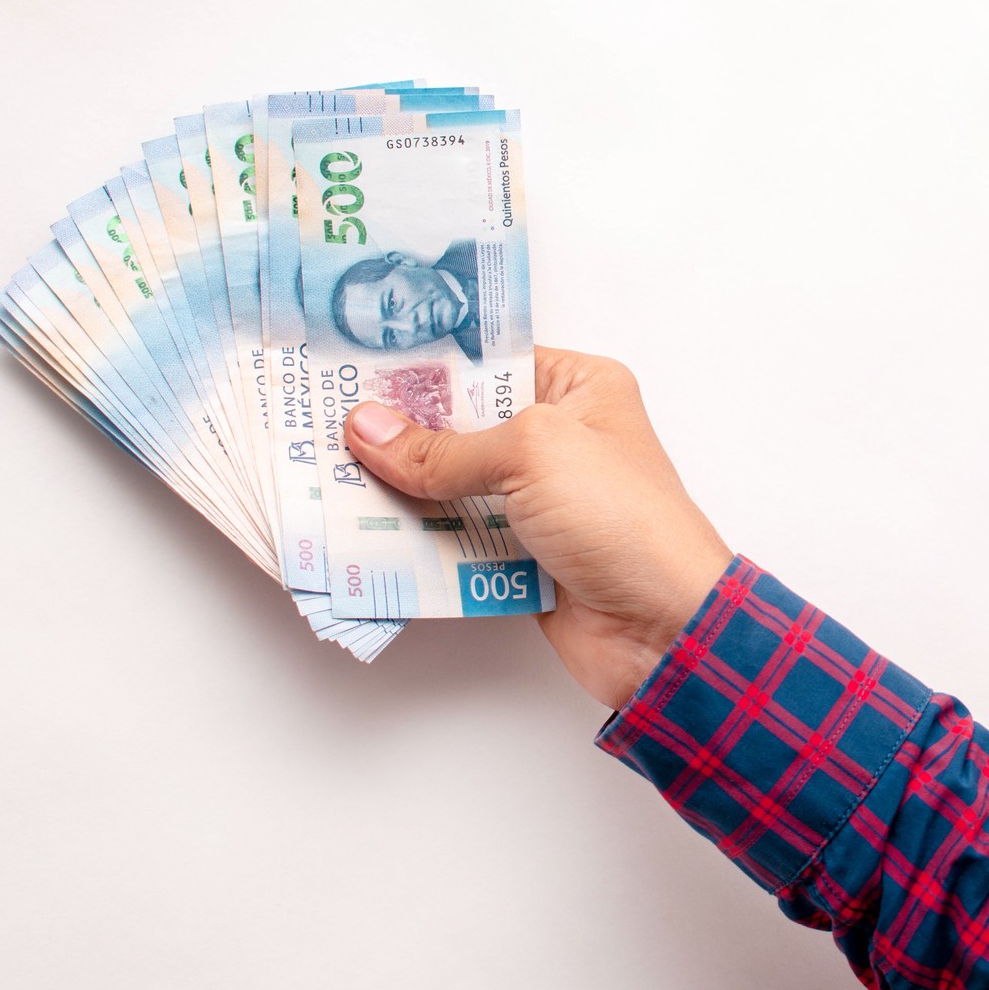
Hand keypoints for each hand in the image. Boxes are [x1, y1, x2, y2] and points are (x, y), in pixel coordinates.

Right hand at [343, 348, 731, 709]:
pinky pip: (457, 541)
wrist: (665, 628)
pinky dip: (418, 542)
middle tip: (323, 424)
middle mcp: (559, 439)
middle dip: (400, 432)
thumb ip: (444, 447)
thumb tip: (368, 429)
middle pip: (462, 426)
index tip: (355, 367)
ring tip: (325, 477)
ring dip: (400, 490)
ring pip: (453, 487)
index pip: (488, 361)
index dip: (425, 367)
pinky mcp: (522, 557)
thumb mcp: (531, 455)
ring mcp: (540, 502)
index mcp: (578, 389)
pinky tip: (361, 534)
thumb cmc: (623, 519)